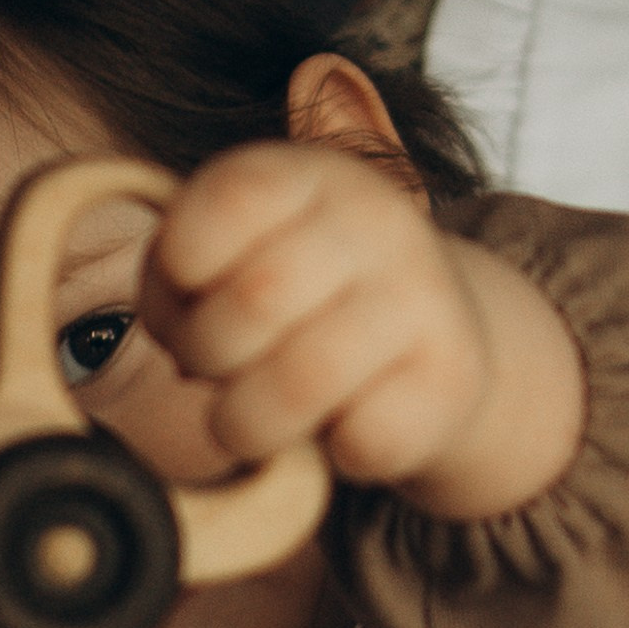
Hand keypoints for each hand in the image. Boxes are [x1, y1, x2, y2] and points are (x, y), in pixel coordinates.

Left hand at [140, 140, 583, 517]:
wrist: (433, 335)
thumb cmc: (299, 297)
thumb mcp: (232, 251)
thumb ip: (178, 268)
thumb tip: (181, 341)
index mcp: (312, 174)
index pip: (227, 202)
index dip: (175, 273)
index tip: (188, 296)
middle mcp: (379, 220)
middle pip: (255, 299)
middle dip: (205, 355)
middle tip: (215, 369)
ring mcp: (424, 297)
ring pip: (299, 385)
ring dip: (248, 422)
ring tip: (251, 416)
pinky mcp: (452, 378)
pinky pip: (360, 442)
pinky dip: (333, 452)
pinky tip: (341, 426)